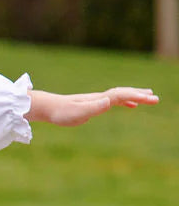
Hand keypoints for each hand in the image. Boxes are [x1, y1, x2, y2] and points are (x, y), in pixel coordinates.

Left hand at [27, 87, 158, 125]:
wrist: (49, 108)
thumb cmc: (62, 112)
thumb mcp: (78, 112)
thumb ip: (94, 107)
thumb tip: (109, 101)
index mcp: (99, 99)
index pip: (121, 96)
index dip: (135, 97)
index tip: (149, 99)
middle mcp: (100, 97)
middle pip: (124, 93)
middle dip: (140, 95)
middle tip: (156, 98)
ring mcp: (98, 100)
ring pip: (121, 96)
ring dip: (136, 96)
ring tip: (149, 97)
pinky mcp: (94, 105)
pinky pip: (115, 101)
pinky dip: (126, 102)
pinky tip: (131, 106)